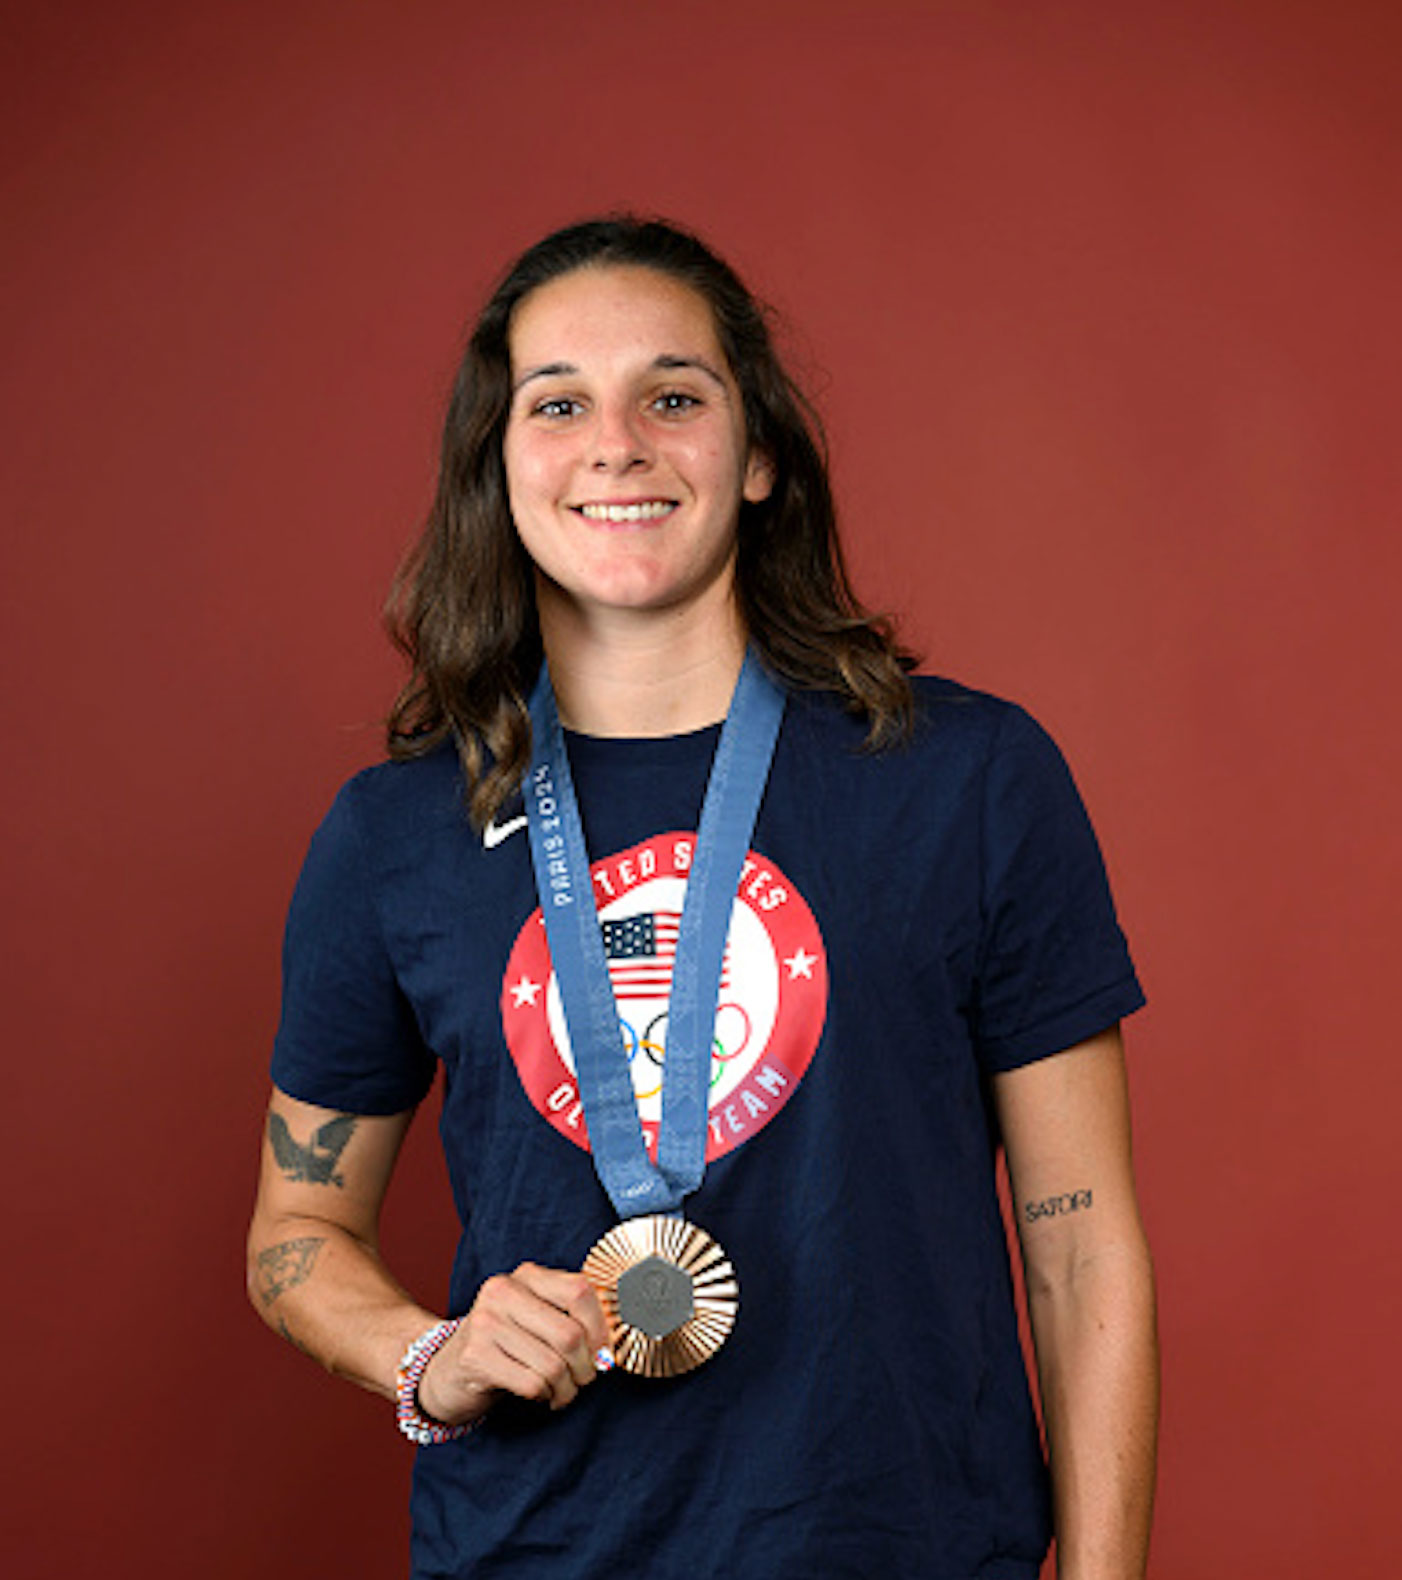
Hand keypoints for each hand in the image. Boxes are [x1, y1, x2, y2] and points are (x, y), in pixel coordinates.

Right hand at [417, 1263, 609, 1424]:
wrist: (443, 1368)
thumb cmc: (503, 1344)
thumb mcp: (534, 1317)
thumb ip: (570, 1319)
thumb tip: (608, 1350)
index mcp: (526, 1275)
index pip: (580, 1291)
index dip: (601, 1326)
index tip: (602, 1350)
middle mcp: (503, 1291)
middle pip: (570, 1334)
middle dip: (586, 1367)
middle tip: (582, 1379)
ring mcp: (486, 1323)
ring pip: (553, 1365)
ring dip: (566, 1388)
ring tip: (561, 1391)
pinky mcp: (475, 1357)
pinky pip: (532, 1384)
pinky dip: (545, 1396)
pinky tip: (540, 1395)